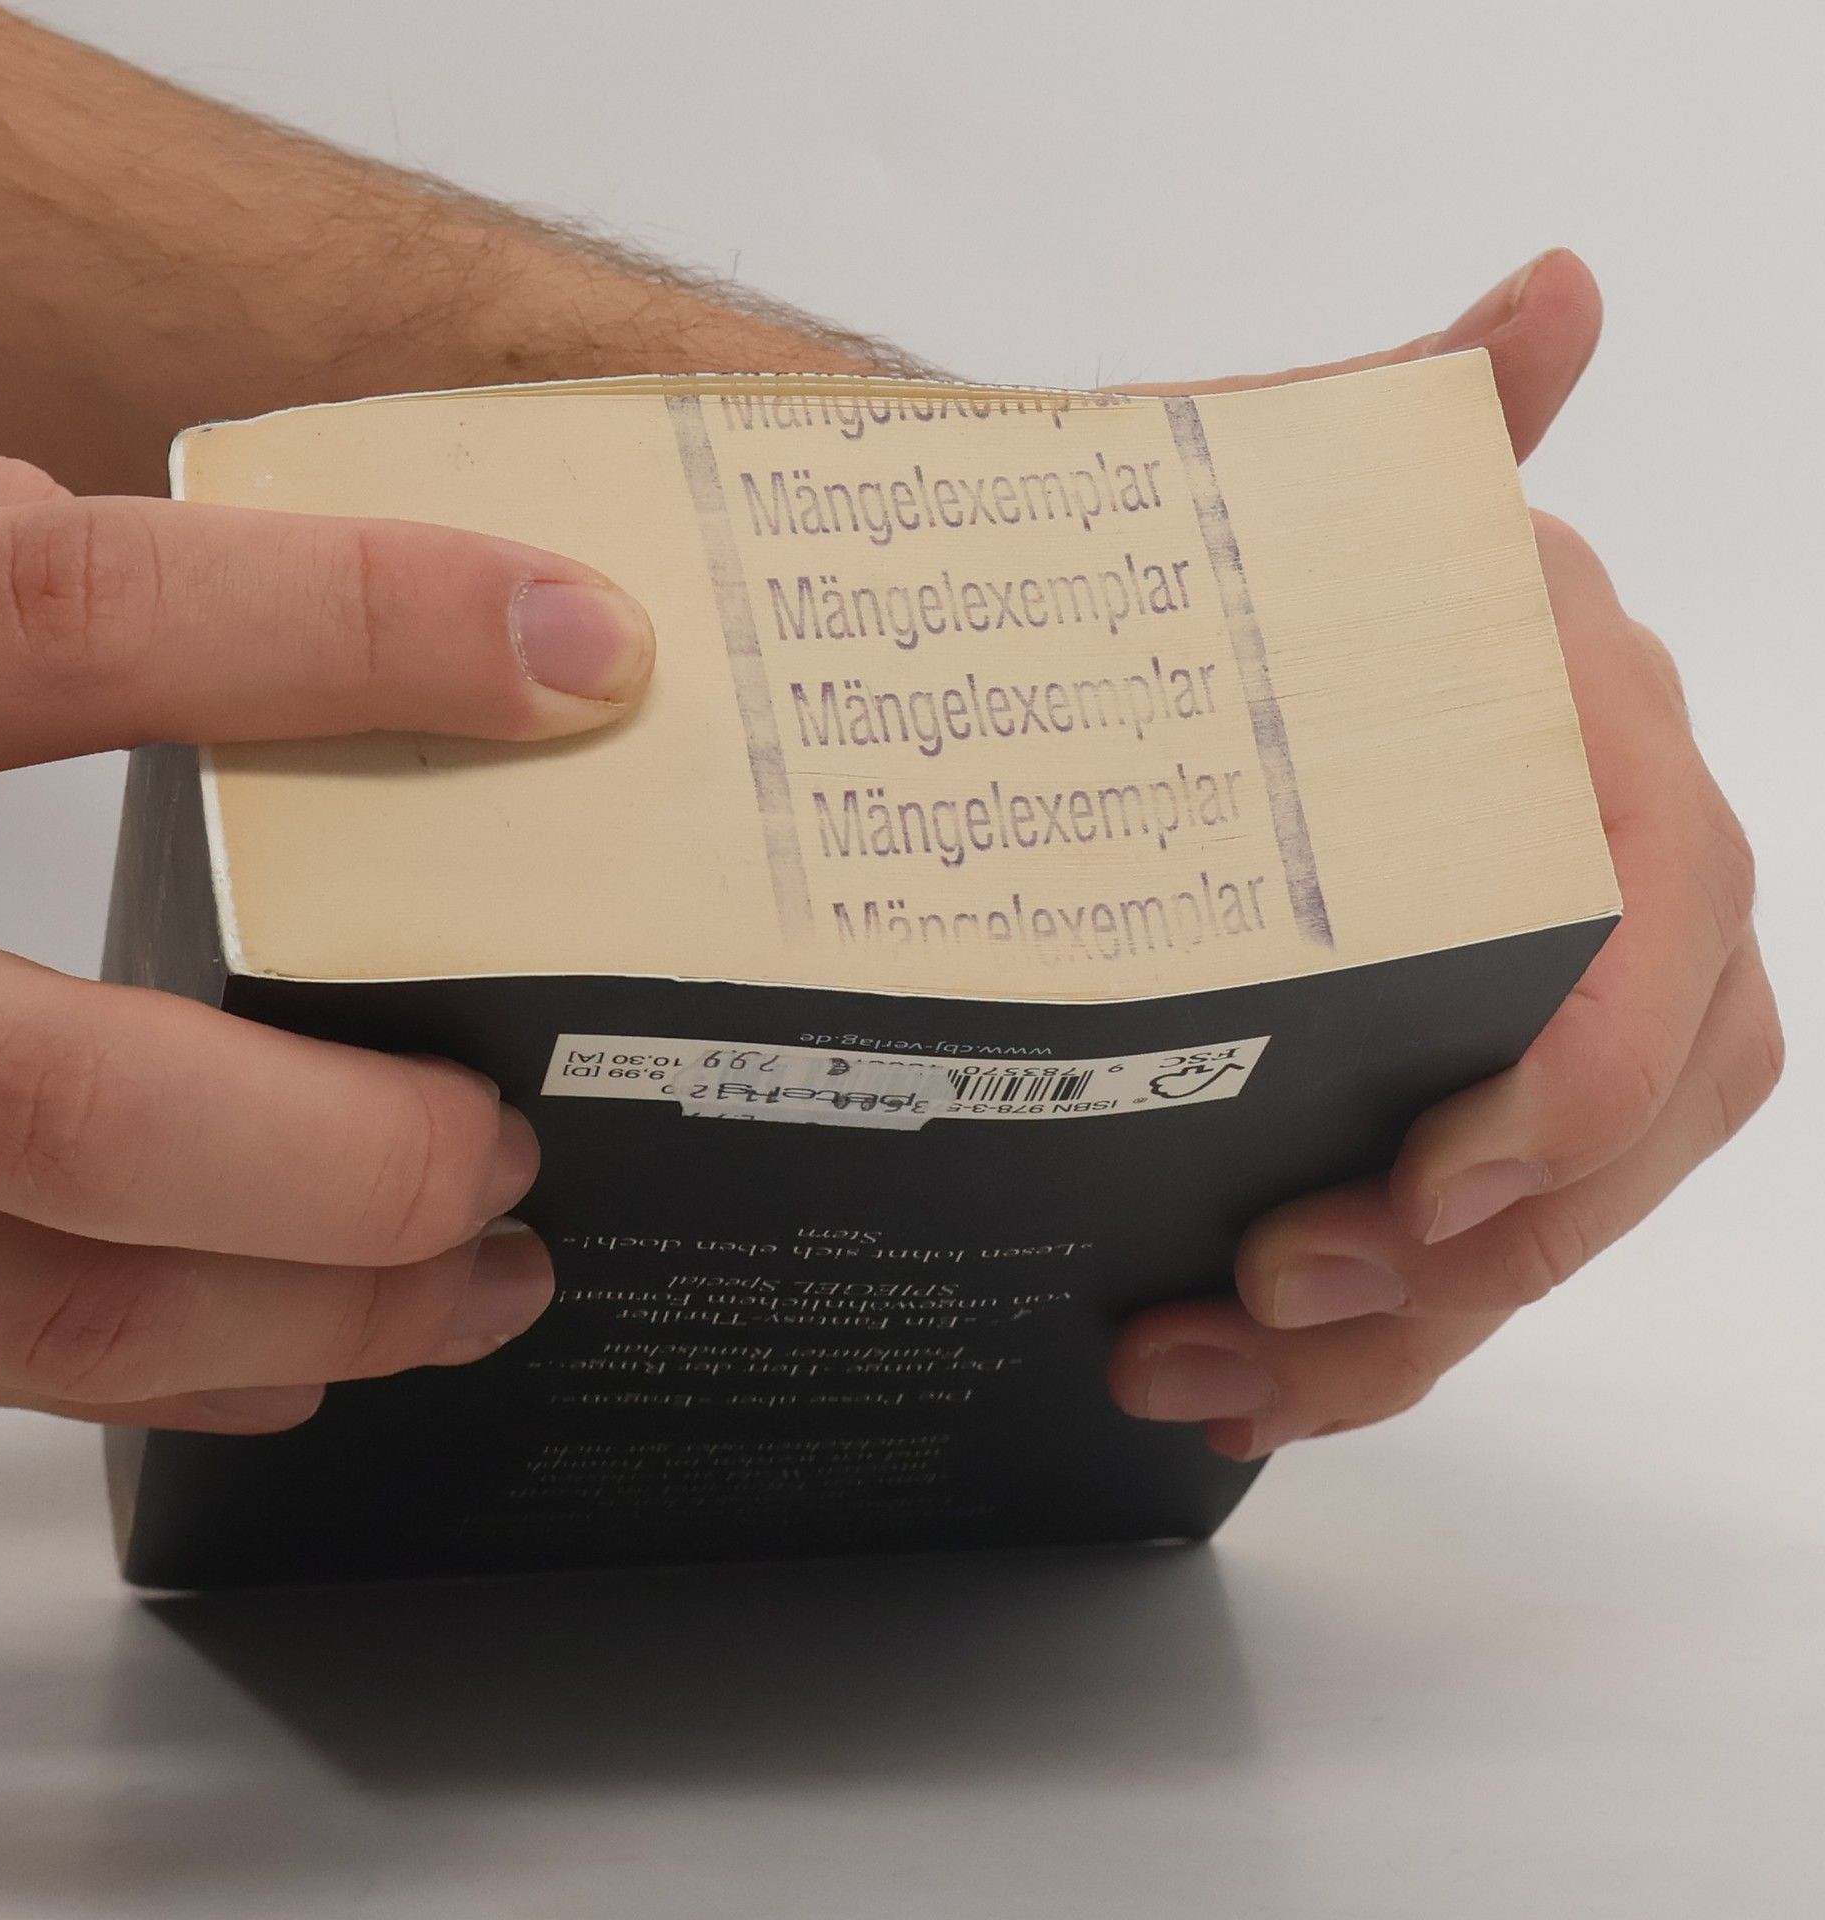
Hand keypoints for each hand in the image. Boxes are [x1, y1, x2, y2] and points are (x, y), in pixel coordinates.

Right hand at [0, 457, 653, 1431]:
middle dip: (354, 1151)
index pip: (60, 614)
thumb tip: (98, 523)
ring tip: (483, 1281)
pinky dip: (177, 1379)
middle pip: (88, 1097)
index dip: (348, 620)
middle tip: (509, 1142)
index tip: (581, 649)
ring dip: (315, 1311)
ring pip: (49, 1311)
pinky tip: (298, 1354)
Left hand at [1109, 261, 1780, 1455]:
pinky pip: (1447, 1249)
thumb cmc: (1200, 591)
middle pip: (1616, 1136)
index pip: (1665, 942)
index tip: (1431, 1187)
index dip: (1579, 1087)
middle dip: (1457, 1264)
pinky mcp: (1431, 1091)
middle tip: (1270, 1308)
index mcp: (1584, 750)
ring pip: (1534, 1228)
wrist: (1098, 657)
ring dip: (1386, 1339)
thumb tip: (1546, 303)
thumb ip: (1415, 425)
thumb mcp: (1283, 496)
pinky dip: (1352, 1338)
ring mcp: (1524, 1003)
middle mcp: (1595, 884)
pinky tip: (1219, 1370)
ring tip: (1206, 1373)